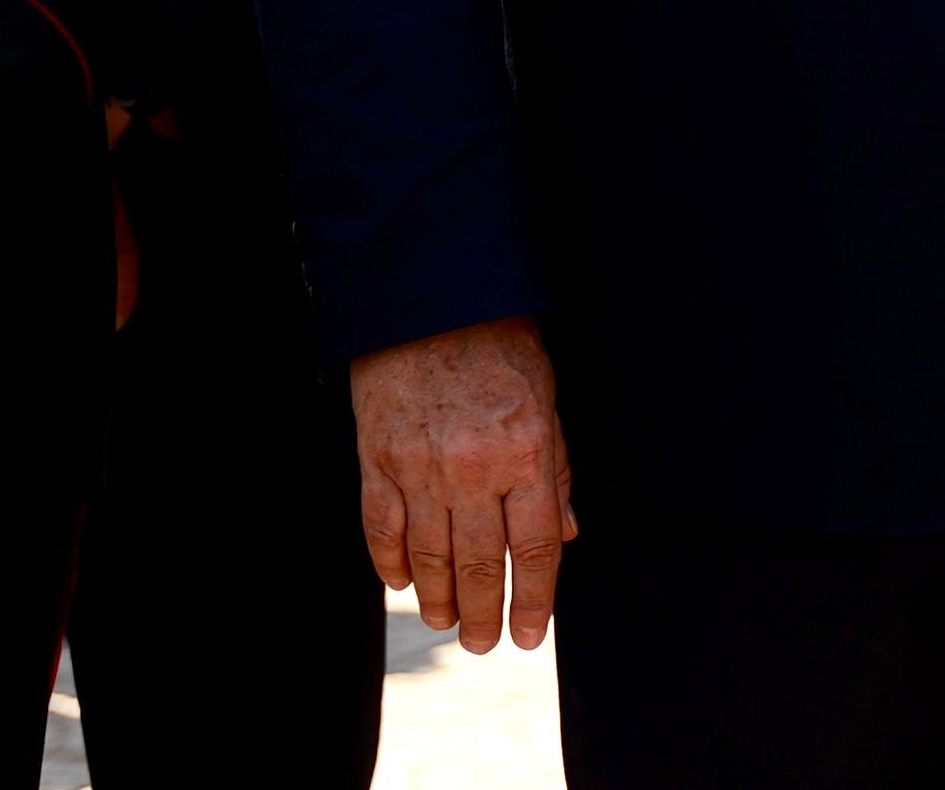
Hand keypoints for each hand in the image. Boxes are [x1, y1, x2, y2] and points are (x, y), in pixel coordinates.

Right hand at [353, 317, 576, 654]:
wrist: (431, 298)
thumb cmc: (500, 346)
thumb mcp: (546, 401)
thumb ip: (555, 471)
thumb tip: (566, 534)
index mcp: (526, 453)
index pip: (534, 549)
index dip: (533, 600)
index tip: (529, 635)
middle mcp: (473, 469)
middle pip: (480, 563)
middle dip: (485, 613)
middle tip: (485, 645)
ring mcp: (419, 467)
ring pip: (429, 555)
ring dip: (439, 598)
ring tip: (448, 623)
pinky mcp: (377, 460)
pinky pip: (382, 527)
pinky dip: (390, 562)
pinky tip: (402, 584)